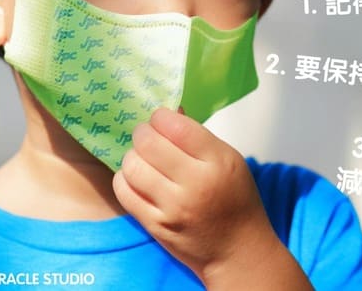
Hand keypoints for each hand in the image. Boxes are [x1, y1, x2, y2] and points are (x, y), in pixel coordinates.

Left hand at [112, 108, 310, 288]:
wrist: (237, 250)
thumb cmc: (235, 199)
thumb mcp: (229, 160)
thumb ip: (198, 136)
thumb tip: (168, 112)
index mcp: (218, 162)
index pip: (177, 127)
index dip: (161, 116)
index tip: (161, 118)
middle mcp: (195, 184)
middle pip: (149, 144)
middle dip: (143, 132)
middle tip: (147, 134)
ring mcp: (173, 208)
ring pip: (132, 166)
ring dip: (133, 155)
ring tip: (142, 156)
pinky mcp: (155, 225)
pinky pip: (124, 192)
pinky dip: (125, 178)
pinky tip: (137, 177)